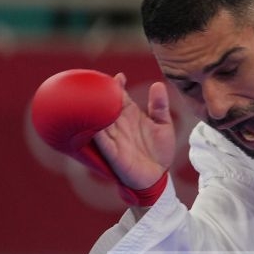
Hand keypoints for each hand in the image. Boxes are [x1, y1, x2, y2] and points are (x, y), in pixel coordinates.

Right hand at [90, 74, 174, 192]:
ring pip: (100, 122)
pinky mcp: (112, 154)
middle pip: (107, 106)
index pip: (120, 97)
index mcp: (130, 116)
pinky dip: (97, 134)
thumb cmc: (159, 150)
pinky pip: (102, 142)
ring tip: (89, 99)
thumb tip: (157, 84)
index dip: (117, 86)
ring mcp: (113, 139)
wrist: (158, 177)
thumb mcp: (164, 124)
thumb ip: (160, 106)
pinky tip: (93, 125)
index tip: (119, 76)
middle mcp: (119, 125)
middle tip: (97, 83)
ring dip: (94, 113)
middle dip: (101, 96)